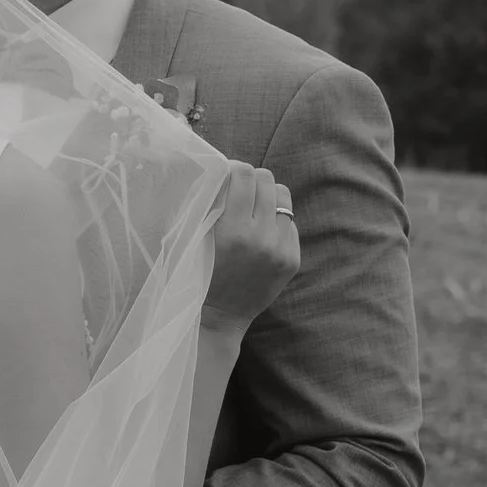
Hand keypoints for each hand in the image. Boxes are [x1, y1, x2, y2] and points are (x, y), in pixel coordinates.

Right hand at [207, 161, 299, 325]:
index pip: (244, 175)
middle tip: (240, 191)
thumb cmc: (198, 274)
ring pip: (283, 196)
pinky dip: (275, 222)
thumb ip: (209, 205)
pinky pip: (289, 222)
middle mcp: (262, 238)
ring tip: (253, 209)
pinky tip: (260, 235)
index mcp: (233, 232)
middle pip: (266, 180)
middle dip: (251, 181)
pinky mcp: (292, 258)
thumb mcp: (194, 240)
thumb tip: (222, 171)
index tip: (227, 175)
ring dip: (267, 197)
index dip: (235, 168)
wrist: (219, 317)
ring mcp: (280, 249)